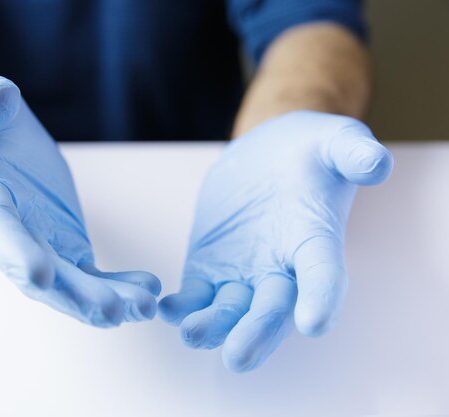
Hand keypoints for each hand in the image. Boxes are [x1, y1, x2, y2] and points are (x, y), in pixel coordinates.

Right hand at [0, 69, 160, 326]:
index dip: (14, 252)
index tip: (39, 275)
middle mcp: (5, 234)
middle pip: (39, 272)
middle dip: (74, 295)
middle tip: (112, 311)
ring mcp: (37, 244)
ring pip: (69, 282)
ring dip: (103, 300)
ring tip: (143, 308)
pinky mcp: (63, 244)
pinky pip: (90, 274)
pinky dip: (117, 286)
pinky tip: (148, 292)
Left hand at [159, 111, 392, 370]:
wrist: (269, 156)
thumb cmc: (311, 152)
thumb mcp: (335, 140)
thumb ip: (353, 152)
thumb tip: (376, 163)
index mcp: (315, 241)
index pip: (323, 275)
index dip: (321, 297)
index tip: (314, 322)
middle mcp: (281, 268)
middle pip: (271, 309)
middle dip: (255, 333)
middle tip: (238, 357)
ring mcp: (242, 271)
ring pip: (230, 310)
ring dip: (213, 326)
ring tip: (192, 334)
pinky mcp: (209, 266)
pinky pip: (196, 293)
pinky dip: (183, 305)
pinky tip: (165, 309)